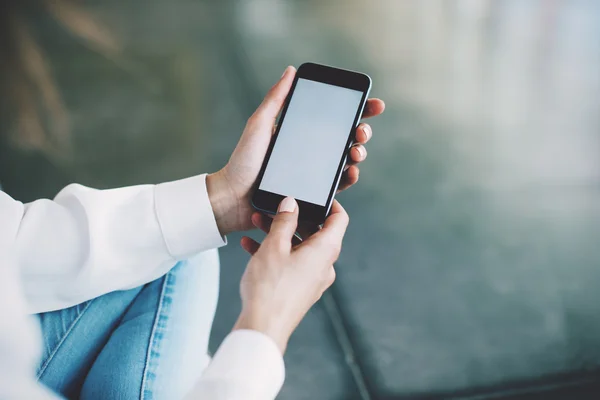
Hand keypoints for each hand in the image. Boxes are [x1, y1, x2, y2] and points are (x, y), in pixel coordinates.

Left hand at [207, 66, 384, 234]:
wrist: (234, 197)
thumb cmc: (243, 160)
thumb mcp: (259, 124)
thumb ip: (276, 99)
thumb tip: (291, 70)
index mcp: (300, 131)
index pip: (333, 117)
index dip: (357, 110)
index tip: (373, 103)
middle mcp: (310, 150)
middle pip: (346, 138)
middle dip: (362, 131)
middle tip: (361, 131)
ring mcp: (313, 172)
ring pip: (346, 160)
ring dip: (359, 153)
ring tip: (356, 151)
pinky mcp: (313, 192)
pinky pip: (336, 185)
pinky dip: (348, 178)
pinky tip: (351, 172)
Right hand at [233, 197, 348, 352]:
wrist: (262, 328)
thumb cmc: (270, 288)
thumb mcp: (275, 246)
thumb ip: (284, 220)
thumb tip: (291, 203)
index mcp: (326, 251)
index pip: (340, 219)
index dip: (330, 204)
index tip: (314, 195)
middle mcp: (324, 265)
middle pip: (316, 232)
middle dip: (293, 218)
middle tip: (273, 208)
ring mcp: (313, 279)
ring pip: (300, 247)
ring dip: (280, 234)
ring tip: (256, 224)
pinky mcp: (300, 290)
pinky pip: (292, 263)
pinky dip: (276, 252)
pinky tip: (251, 246)